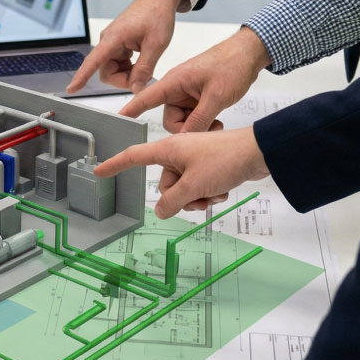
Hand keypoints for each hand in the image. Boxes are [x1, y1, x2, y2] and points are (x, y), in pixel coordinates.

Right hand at [66, 0, 185, 93]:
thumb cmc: (157, 15)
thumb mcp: (156, 45)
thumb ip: (144, 69)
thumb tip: (136, 89)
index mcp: (114, 38)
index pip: (93, 61)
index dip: (82, 77)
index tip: (71, 89)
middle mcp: (108, 40)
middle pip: (106, 71)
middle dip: (123, 79)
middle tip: (143, 77)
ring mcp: (111, 43)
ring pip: (112, 69)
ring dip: (127, 73)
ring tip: (145, 65)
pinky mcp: (116, 44)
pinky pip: (117, 63)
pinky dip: (129, 68)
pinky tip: (141, 60)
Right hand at [93, 126, 267, 218]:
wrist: (260, 152)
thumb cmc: (225, 159)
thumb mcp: (193, 185)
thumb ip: (172, 200)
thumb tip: (160, 211)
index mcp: (168, 149)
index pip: (134, 157)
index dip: (115, 165)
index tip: (99, 170)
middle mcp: (178, 153)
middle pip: (165, 183)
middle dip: (180, 197)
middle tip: (198, 198)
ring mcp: (194, 159)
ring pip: (183, 188)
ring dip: (197, 197)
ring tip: (213, 195)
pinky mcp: (209, 166)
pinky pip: (198, 186)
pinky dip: (208, 193)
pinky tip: (222, 192)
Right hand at [119, 27, 271, 132]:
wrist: (249, 53)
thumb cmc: (231, 64)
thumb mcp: (216, 96)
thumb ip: (199, 119)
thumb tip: (186, 138)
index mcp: (174, 82)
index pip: (145, 97)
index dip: (131, 110)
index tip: (119, 120)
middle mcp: (177, 88)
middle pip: (169, 119)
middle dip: (186, 128)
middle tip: (208, 126)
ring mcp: (187, 93)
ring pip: (183, 120)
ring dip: (197, 125)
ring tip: (216, 121)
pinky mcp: (197, 97)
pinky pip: (193, 116)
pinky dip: (203, 121)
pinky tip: (216, 118)